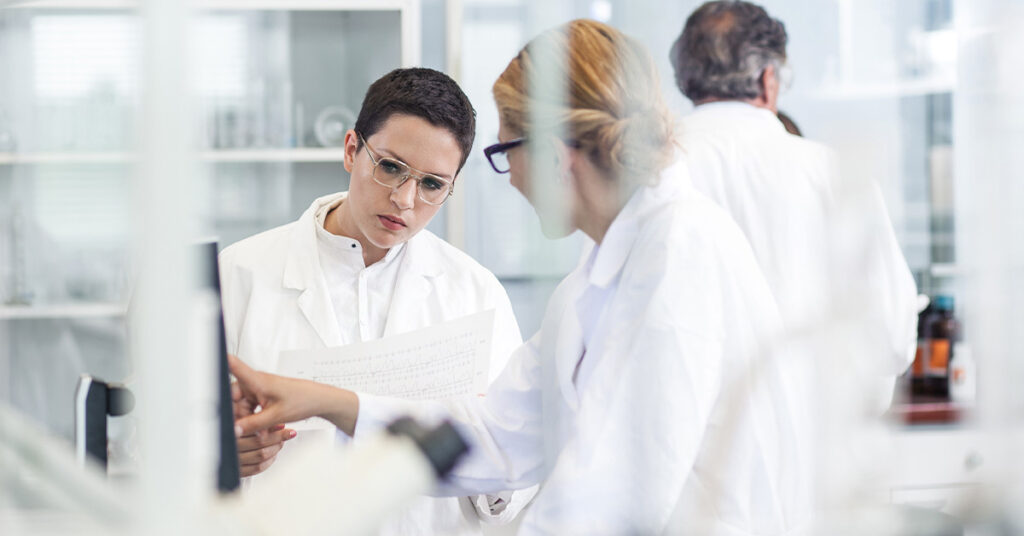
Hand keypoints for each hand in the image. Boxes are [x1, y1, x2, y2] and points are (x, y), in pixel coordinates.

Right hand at [229, 354, 359, 436]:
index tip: (207, 358)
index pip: (234, 367)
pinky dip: (254, 419)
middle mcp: (255, 382)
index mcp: (257, 380)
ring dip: (248, 420)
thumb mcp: (276, 416)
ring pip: (241, 407)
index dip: (220, 364)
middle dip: (238, 415)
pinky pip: (250, 409)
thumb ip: (253, 424)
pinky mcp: (262, 396)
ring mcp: (258, 390)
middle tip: (247, 429)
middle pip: (233, 399)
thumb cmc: (303, 400)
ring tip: (262, 429)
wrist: (319, 400)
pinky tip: (264, 428)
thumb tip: (234, 430)